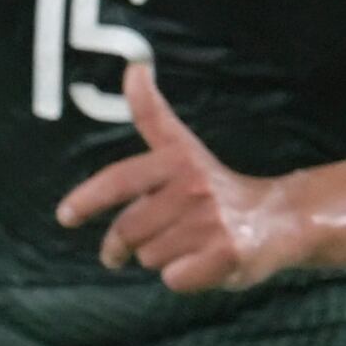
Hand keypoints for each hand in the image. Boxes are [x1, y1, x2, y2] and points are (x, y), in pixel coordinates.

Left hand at [57, 61, 296, 291]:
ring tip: (185, 244)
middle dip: (119, 245)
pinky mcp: (226, 256)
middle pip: (128, 230)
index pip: (122, 177)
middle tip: (115, 254)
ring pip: (150, 256)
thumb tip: (133, 66)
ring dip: (159, 257)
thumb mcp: (184, 147)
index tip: (64, 216)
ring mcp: (211, 222)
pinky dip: (182, 277)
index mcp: (178, 159)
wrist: (281, 220)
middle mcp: (194, 186)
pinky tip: (201, 262)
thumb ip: (152, 115)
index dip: (90, 197)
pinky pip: (174, 278)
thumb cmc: (218, 187)